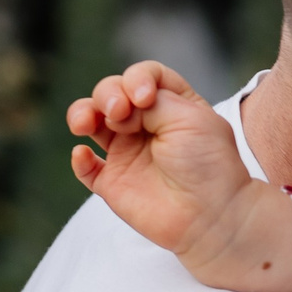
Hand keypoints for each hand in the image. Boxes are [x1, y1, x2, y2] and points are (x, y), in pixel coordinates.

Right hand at [67, 62, 291, 291]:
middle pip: (111, 93)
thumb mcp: (188, 117)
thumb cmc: (208, 164)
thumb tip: (122, 106)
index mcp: (173, 105)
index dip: (137, 78)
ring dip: (81, 114)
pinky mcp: (114, 182)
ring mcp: (129, 153)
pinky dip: (79, 158)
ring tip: (84, 124)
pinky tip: (85, 155)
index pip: (144, 77)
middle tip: (119, 113)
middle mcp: (148, 126)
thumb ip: (152, 101)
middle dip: (107, 94)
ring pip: (90, 122)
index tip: (143, 97)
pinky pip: (86, 167)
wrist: (212, 215)